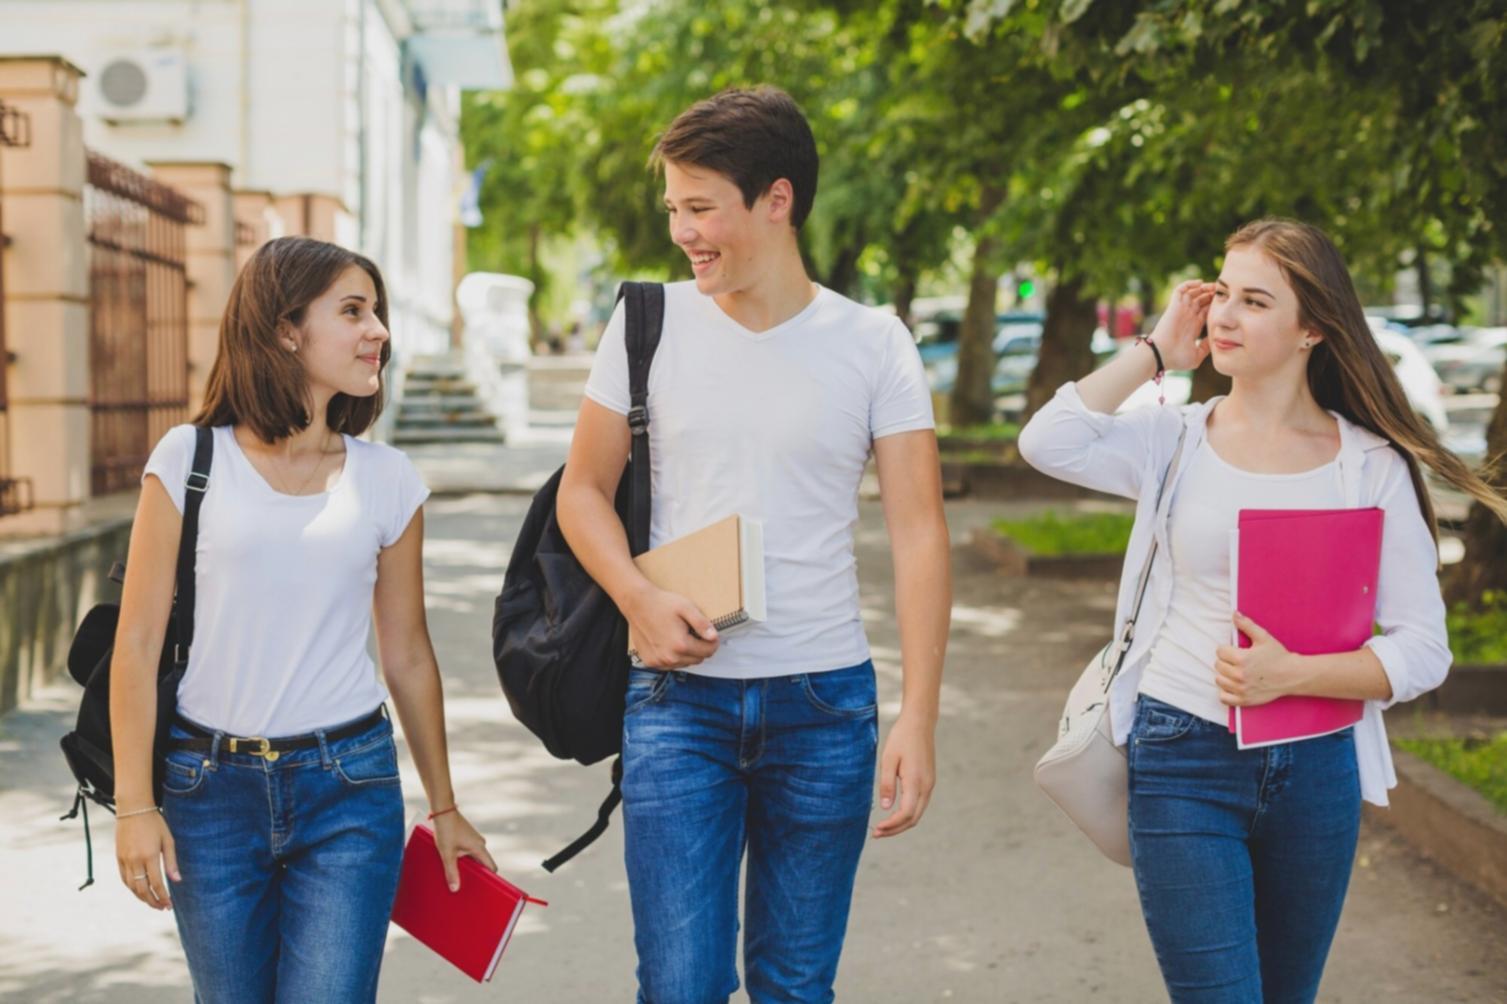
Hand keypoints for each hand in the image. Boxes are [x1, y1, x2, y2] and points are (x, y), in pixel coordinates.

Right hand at [116, 810, 178, 909]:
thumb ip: (171, 862)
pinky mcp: (118, 858)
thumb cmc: (155, 823)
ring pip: (131, 887)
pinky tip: (140, 891)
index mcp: (150, 856)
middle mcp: (135, 860)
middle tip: (162, 907)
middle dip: (152, 901)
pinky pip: (124, 878)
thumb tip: (177, 881)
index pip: (156, 884)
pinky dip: (132, 888)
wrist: (133, 809)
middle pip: (142, 889)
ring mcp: (124, 860)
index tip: (169, 905)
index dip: (163, 897)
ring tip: (153, 902)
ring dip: (142, 897)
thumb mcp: (168, 840)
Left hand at [433, 810, 496, 891]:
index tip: (484, 889)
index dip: (490, 879)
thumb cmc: (446, 830)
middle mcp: (480, 844)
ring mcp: (474, 840)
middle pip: (482, 864)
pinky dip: (463, 859)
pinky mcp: (467, 837)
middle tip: (467, 886)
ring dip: (467, 866)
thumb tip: (455, 889)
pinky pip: (468, 852)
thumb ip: (451, 872)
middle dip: (476, 875)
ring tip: (457, 875)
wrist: (443, 810)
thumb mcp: (447, 853)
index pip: (492, 868)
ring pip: (474, 858)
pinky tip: (452, 863)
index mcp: (480, 848)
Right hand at [625, 586, 718, 669]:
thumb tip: (714, 637)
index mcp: (681, 645)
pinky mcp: (650, 662)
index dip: (713, 642)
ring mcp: (659, 662)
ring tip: (680, 636)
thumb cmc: (662, 604)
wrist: (637, 604)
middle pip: (698, 659)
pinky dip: (674, 657)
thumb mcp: (686, 608)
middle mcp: (669, 658)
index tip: (710, 634)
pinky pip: (670, 665)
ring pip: (685, 663)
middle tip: (694, 632)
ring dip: (687, 654)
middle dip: (700, 648)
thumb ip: (702, 624)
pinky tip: (669, 643)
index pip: (708, 651)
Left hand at [873, 712, 935, 837]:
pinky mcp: (928, 781)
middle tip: (876, 834)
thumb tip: (886, 808)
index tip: (876, 829)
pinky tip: (894, 813)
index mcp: (916, 782)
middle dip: (895, 829)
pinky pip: (919, 804)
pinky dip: (907, 814)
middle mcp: (926, 786)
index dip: (891, 825)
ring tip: (883, 827)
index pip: (906, 814)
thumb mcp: (888, 759)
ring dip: (901, 823)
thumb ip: (887, 784)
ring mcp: (929, 784)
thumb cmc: (901, 738)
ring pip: (917, 813)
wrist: (919, 723)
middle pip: (913, 819)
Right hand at [1146, 280, 1215, 370]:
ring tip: (1212, 286)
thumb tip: (1216, 339)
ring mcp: (1181, 310)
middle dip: (1211, 293)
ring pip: (1193, 292)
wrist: (1161, 356)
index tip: (1226, 301)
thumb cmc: (1176, 359)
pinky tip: (1200, 283)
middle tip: (1221, 290)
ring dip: (1203, 287)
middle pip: (1201, 299)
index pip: (1206, 310)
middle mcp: (1188, 316)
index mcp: (1194, 326)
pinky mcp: (1174, 306)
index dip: (1214, 304)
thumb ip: (1206, 347)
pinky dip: (1189, 284)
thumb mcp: (1197, 355)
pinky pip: (1180, 289)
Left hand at [1215, 612, 1297, 706]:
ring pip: (1219, 680)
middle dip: (1225, 661)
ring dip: (1224, 675)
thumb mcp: (1264, 637)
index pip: (1219, 651)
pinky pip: (1224, 698)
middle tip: (1237, 661)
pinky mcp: (1244, 700)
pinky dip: (1226, 692)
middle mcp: (1239, 675)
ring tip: (1235, 672)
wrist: (1292, 675)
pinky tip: (1234, 685)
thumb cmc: (1278, 656)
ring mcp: (1241, 689)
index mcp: (1241, 659)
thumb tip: (1234, 614)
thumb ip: (1247, 625)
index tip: (1235, 650)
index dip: (1226, 649)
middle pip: (1218, 665)